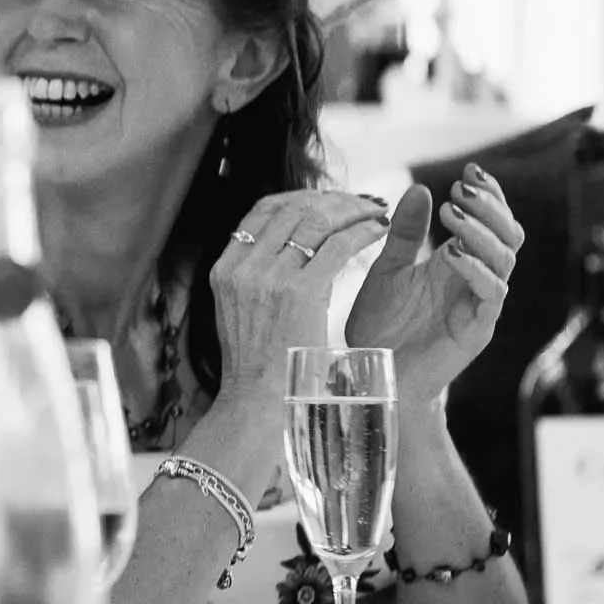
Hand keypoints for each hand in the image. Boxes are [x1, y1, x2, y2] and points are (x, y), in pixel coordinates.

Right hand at [209, 191, 391, 408]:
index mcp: (223, 271)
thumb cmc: (259, 369)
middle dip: (329, 199)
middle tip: (358, 202)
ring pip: (314, 220)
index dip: (297, 198)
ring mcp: (267, 278)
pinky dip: (362, 232)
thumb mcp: (241, 315)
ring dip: (350, 210)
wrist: (258, 405)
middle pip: (289, 208)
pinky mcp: (299, 292)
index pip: (260, 212)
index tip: (324, 201)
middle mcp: (242, 268)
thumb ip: (255, 281)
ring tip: (373, 211)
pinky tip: (380, 231)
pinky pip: (337, 246)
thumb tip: (284, 253)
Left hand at [346, 167, 520, 414]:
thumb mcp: (388, 268)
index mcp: (460, 261)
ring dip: (481, 232)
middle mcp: (476, 279)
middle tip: (461, 187)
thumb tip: (419, 187)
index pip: (490, 221)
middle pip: (509, 235)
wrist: (376, 374)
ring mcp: (480, 304)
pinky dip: (477, 270)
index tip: (470, 170)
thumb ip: (405, 233)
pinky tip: (454, 254)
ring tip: (451, 213)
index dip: (488, 195)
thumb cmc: (383, 323)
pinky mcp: (477, 330)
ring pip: (505, 261)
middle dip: (491, 207)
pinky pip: (492, 295)